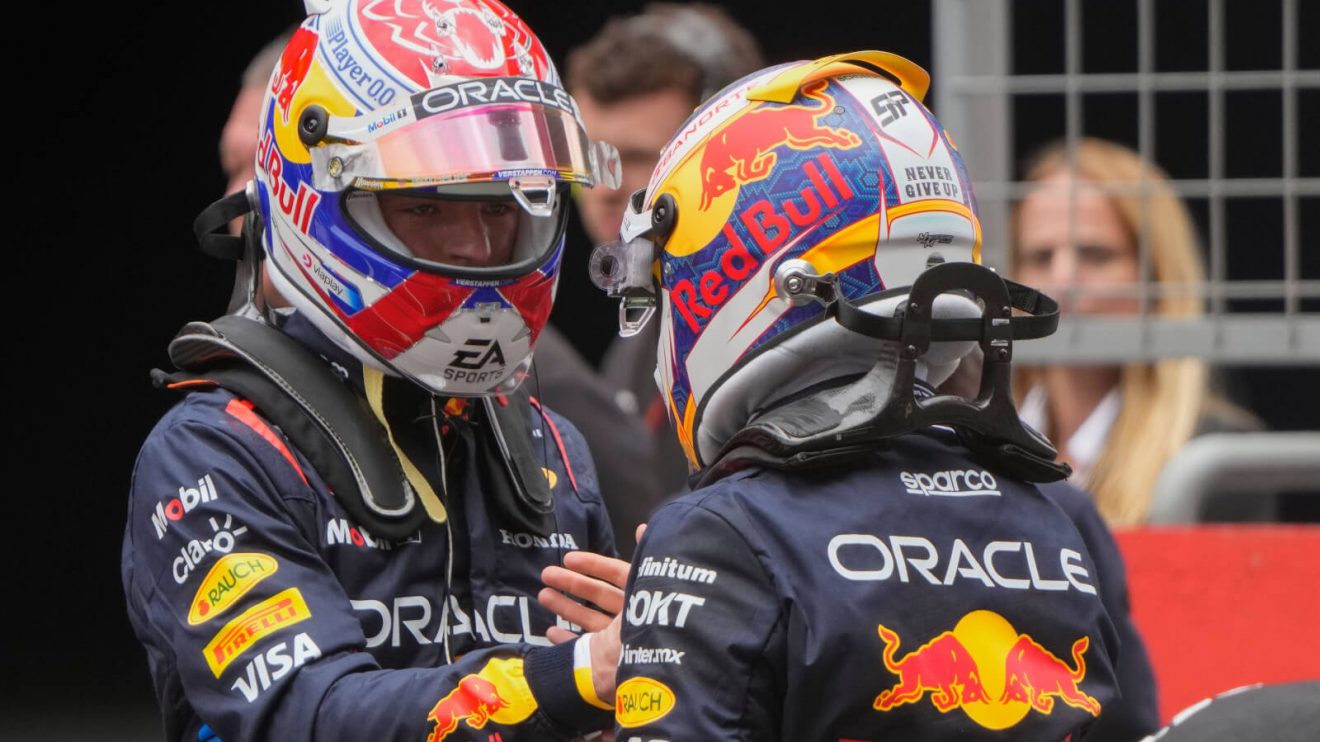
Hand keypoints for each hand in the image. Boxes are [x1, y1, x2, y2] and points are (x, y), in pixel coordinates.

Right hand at [539, 526, 644, 701]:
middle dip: (571, 584)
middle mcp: (631, 619)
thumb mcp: (648, 586)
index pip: (617, 575)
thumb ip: (643, 558)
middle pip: (598, 596)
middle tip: (546, 574)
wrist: (646, 678)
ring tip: (542, 596)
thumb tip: (643, 527)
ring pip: (589, 619)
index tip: (569, 557)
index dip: (592, 564)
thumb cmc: (647, 627)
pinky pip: (584, 650)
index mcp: (643, 599)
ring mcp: (619, 642)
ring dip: (564, 607)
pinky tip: (550, 634)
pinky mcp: (608, 664)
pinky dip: (567, 641)